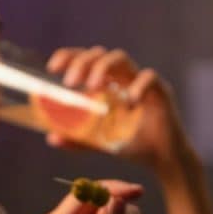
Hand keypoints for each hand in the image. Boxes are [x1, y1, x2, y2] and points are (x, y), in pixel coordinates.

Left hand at [47, 46, 194, 171]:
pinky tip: (129, 103)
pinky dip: (138, 85)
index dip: (69, 56)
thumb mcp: (98, 143)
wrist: (162, 159)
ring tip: (92, 86)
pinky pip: (150, 78)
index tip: (52, 68)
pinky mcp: (160, 92)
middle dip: (82, 62)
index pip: (86, 58)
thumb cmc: (131, 144)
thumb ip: (77, 139)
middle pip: (100, 54)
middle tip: (70, 82)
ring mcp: (140, 82)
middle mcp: (122, 77)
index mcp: (106, 83)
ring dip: (103, 67)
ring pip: (121, 59)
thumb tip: (51, 138)